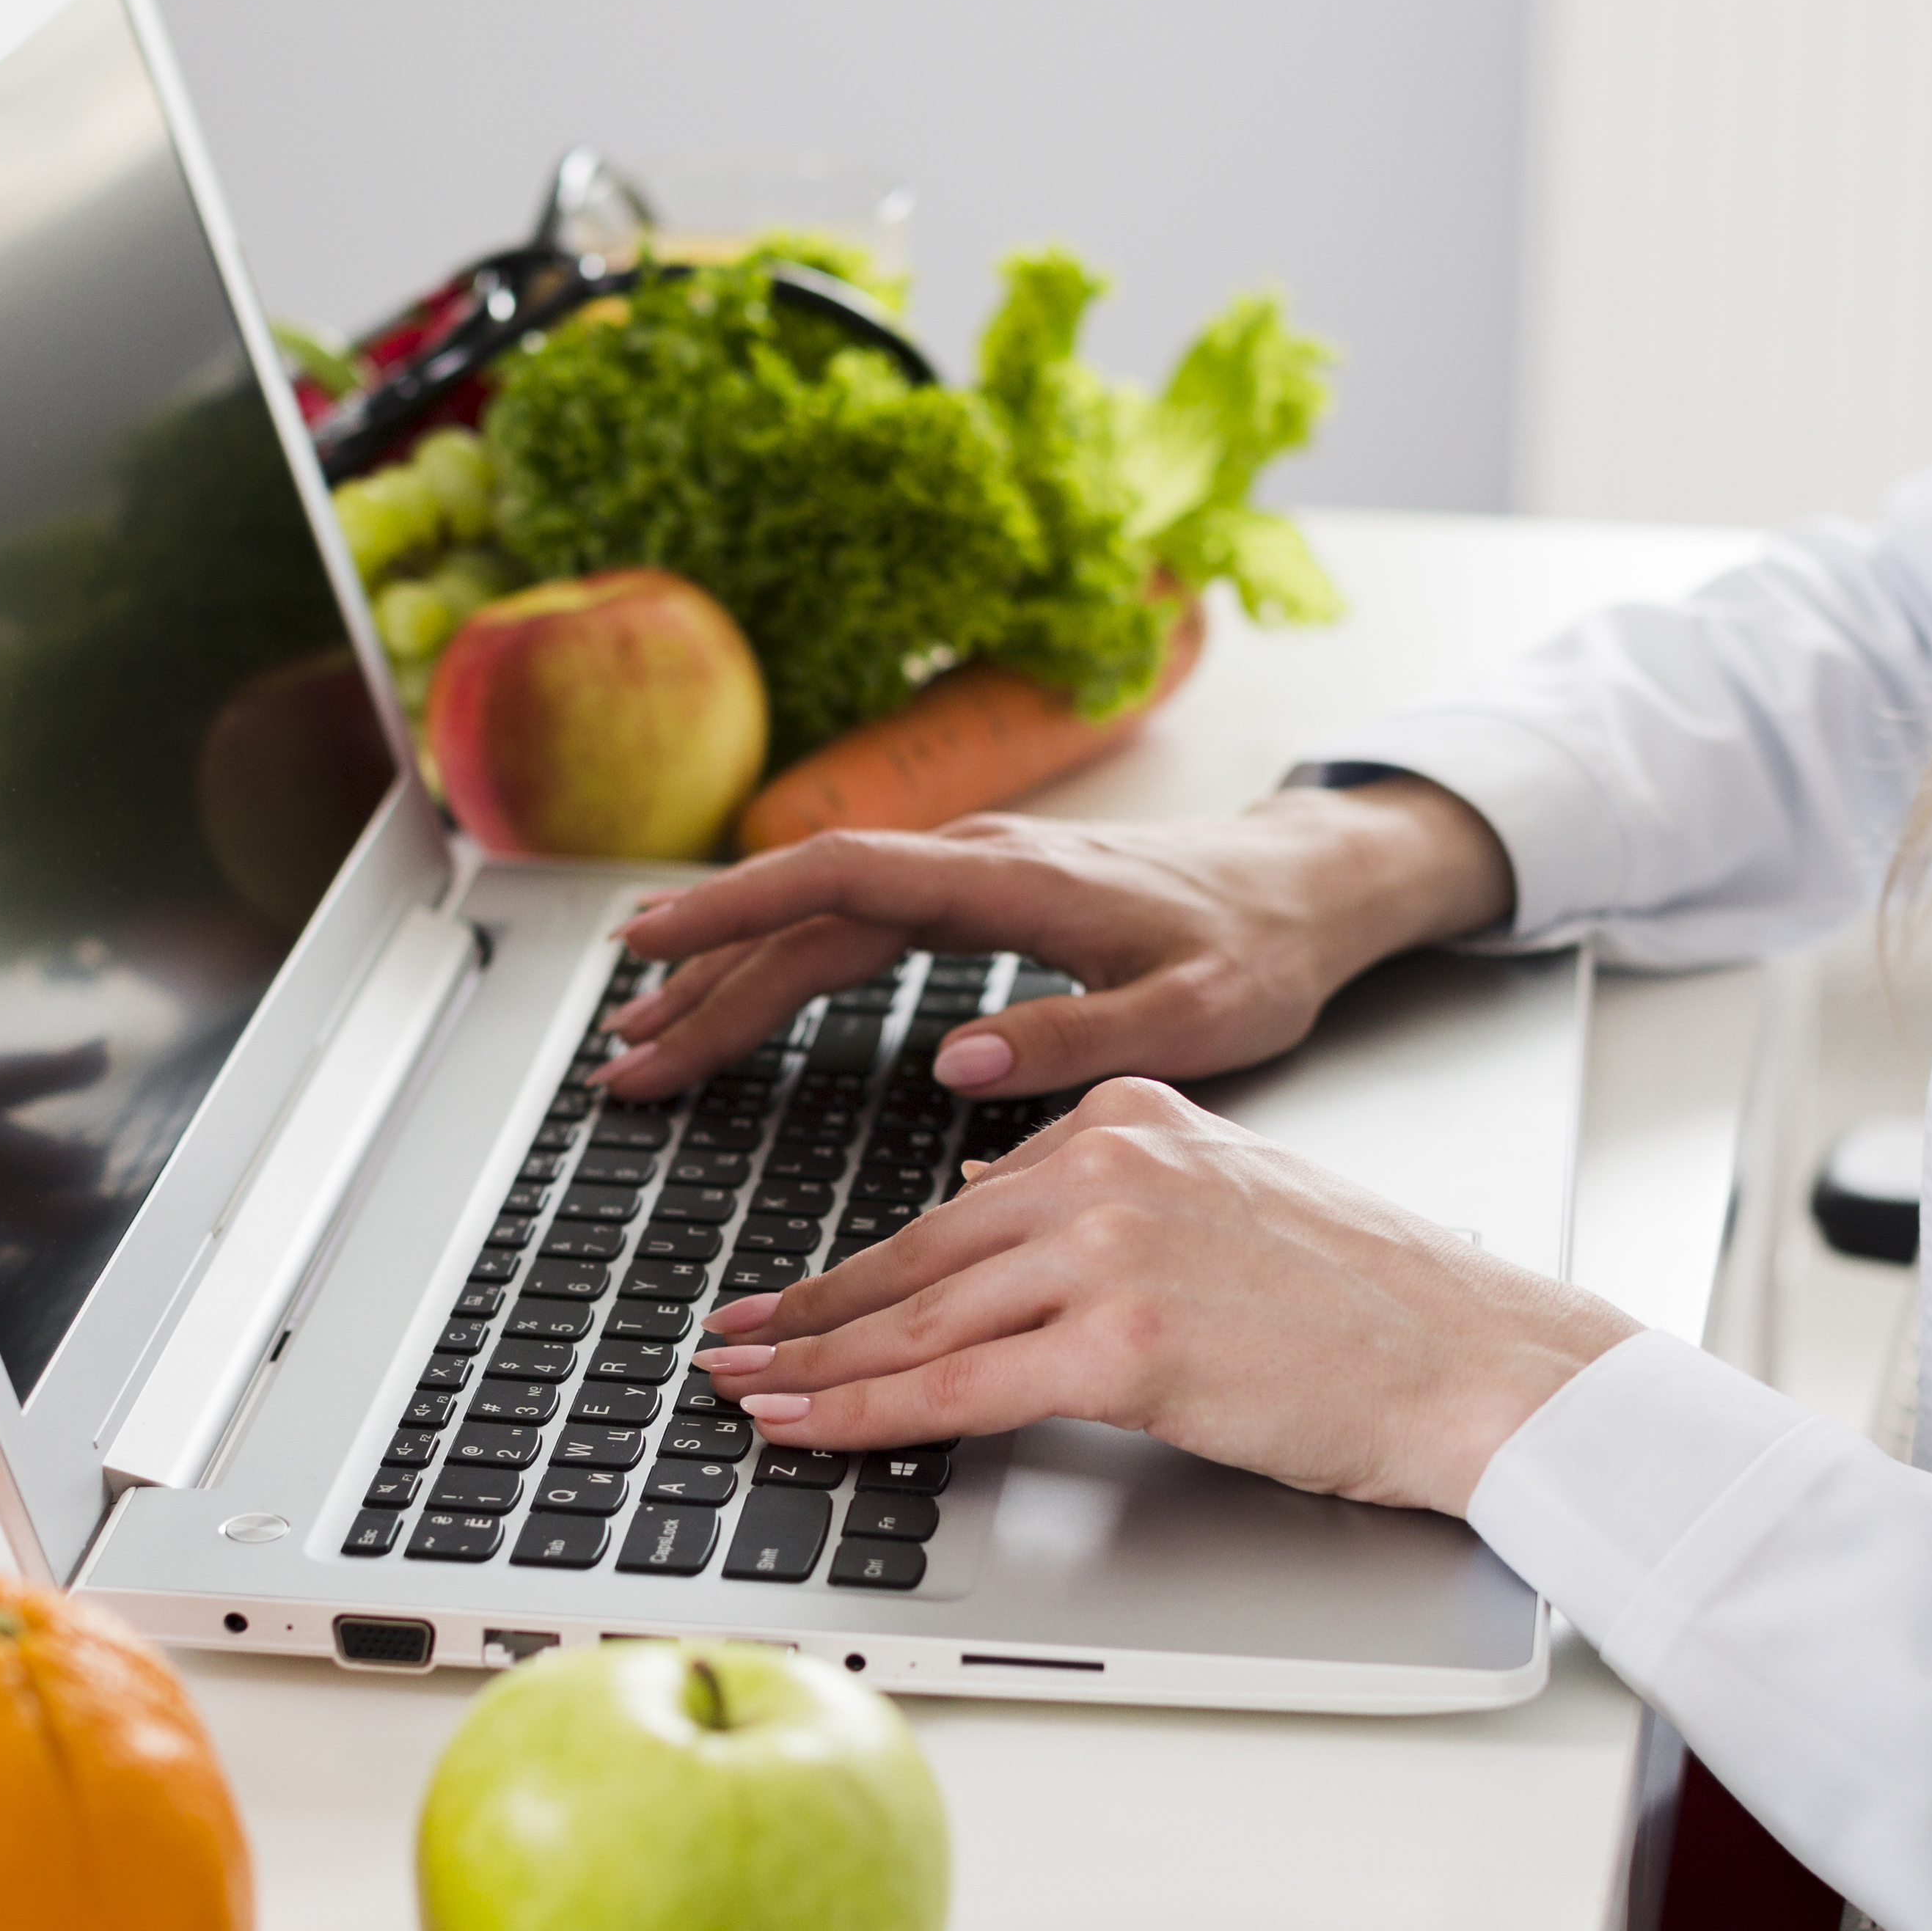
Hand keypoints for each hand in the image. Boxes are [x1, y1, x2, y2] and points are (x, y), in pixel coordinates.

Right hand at [593, 779, 1513, 1102]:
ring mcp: (969, 874)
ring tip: (643, 1041)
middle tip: (622, 1061)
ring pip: (818, 919)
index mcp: (1011, 881)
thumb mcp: (1196, 1017)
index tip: (646, 948)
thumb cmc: (1261, 952)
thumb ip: (1079, 1040)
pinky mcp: (975, 896)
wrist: (1309, 888)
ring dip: (726, 976)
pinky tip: (732, 1000)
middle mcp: (974, 863)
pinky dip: (779, 963)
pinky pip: (851, 923)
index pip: (838, 876)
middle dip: (702, 980)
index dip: (733, 910)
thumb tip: (954, 1067)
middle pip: (804, 912)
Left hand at [691, 1079, 1637, 1516]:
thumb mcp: (1232, 1198)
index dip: (867, 1264)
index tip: (797, 1296)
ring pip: (917, 1320)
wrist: (1476, 1355)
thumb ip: (1116, 1201)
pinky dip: (862, 1414)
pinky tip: (806, 1426)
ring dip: (810, 1365)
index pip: (963, 1203)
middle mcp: (1108, 1163)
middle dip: (808, 1309)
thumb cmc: (1377, 1306)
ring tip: (738, 1391)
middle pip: (918, 1256)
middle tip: (728, 1341)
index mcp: (1132, 1115)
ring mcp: (1111, 1251)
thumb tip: (997, 1227)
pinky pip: (955, 1389)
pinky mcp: (1121, 1345)